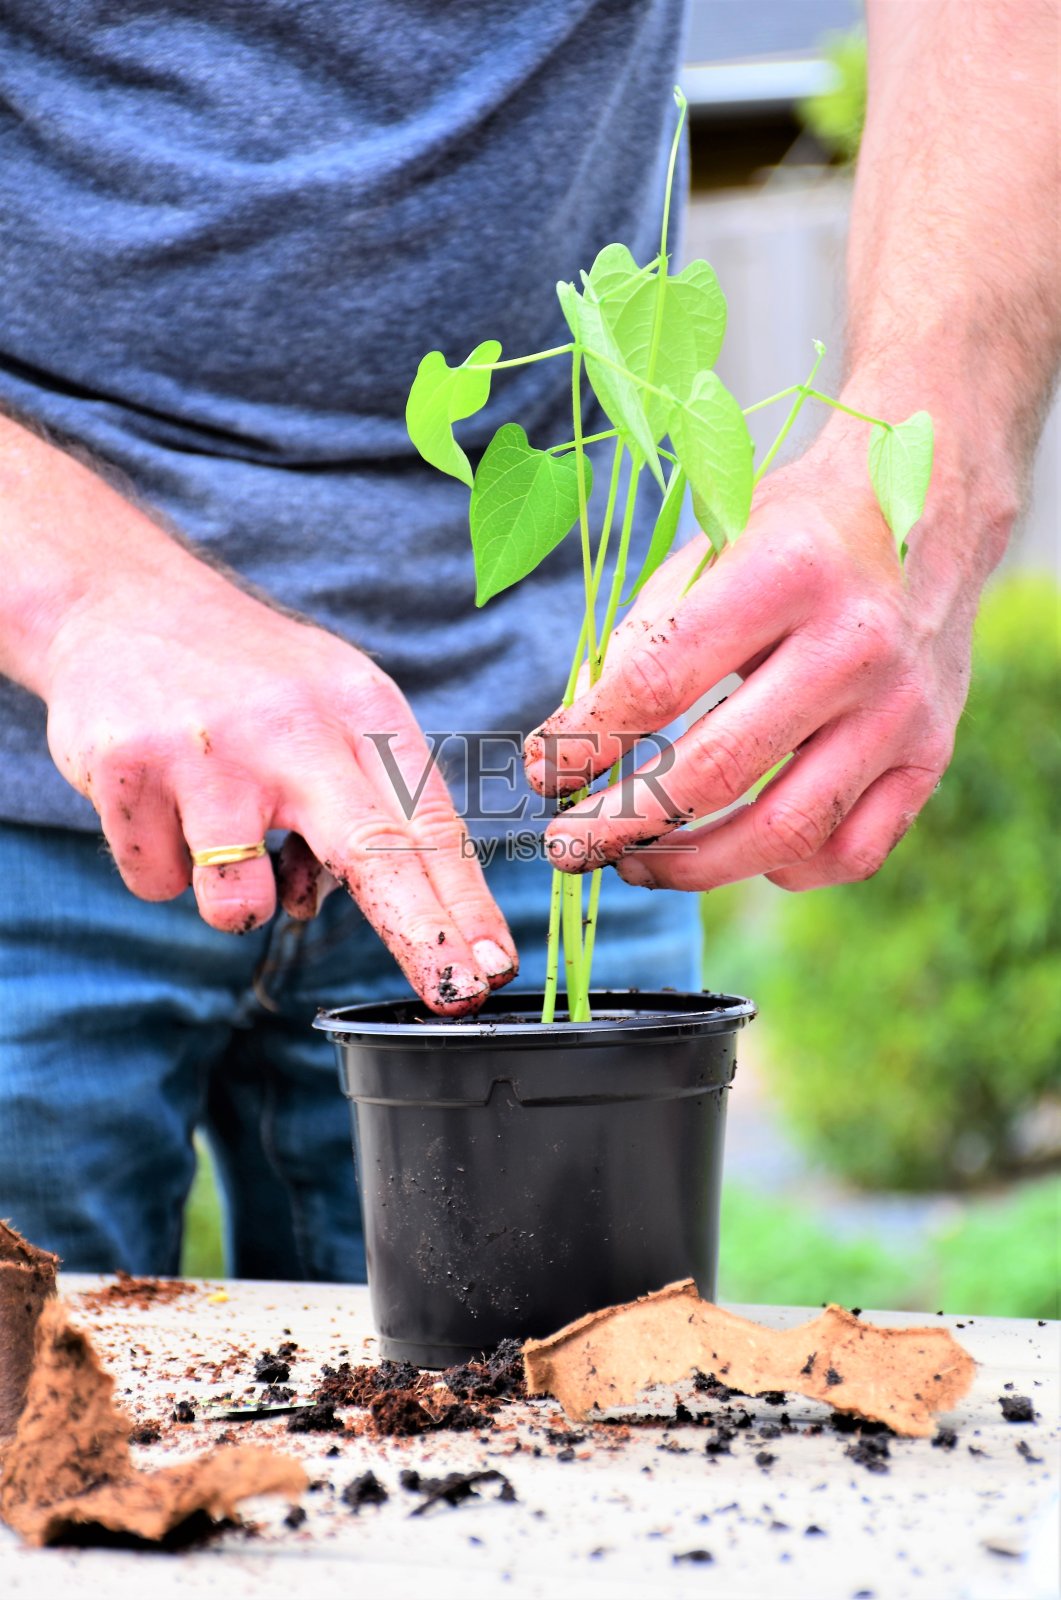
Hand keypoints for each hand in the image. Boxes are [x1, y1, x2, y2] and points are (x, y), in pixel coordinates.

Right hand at [38, 548, 516, 1014]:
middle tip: (454, 994)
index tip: (493, 967)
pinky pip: (158, 882)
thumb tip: (321, 907)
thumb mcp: (329, 708)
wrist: (117, 598)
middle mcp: (292, 728)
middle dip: (421, 934)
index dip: (465, 903)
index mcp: (359, 710)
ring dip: (236, 900)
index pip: (426, 822)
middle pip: (371, 852)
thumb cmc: (248, 677)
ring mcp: (207, 753)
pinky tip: (158, 798)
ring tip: (216, 828)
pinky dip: (161, 863)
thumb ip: (353, 803)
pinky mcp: (126, 772)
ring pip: (242, 904)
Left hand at [524, 440, 983, 893]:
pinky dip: (785, 870)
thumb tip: (566, 751)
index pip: (655, 686)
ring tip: (636, 865)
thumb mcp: (706, 553)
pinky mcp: (932, 756)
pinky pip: (851, 852)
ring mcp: (900, 710)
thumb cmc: (790, 536)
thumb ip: (636, 645)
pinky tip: (739, 853)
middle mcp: (853, 645)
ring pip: (784, 834)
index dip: (584, 743)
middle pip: (714, 774)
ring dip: (693, 868)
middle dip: (621, 825)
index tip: (541, 773)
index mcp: (783, 572)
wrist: (927, 512)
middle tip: (568, 846)